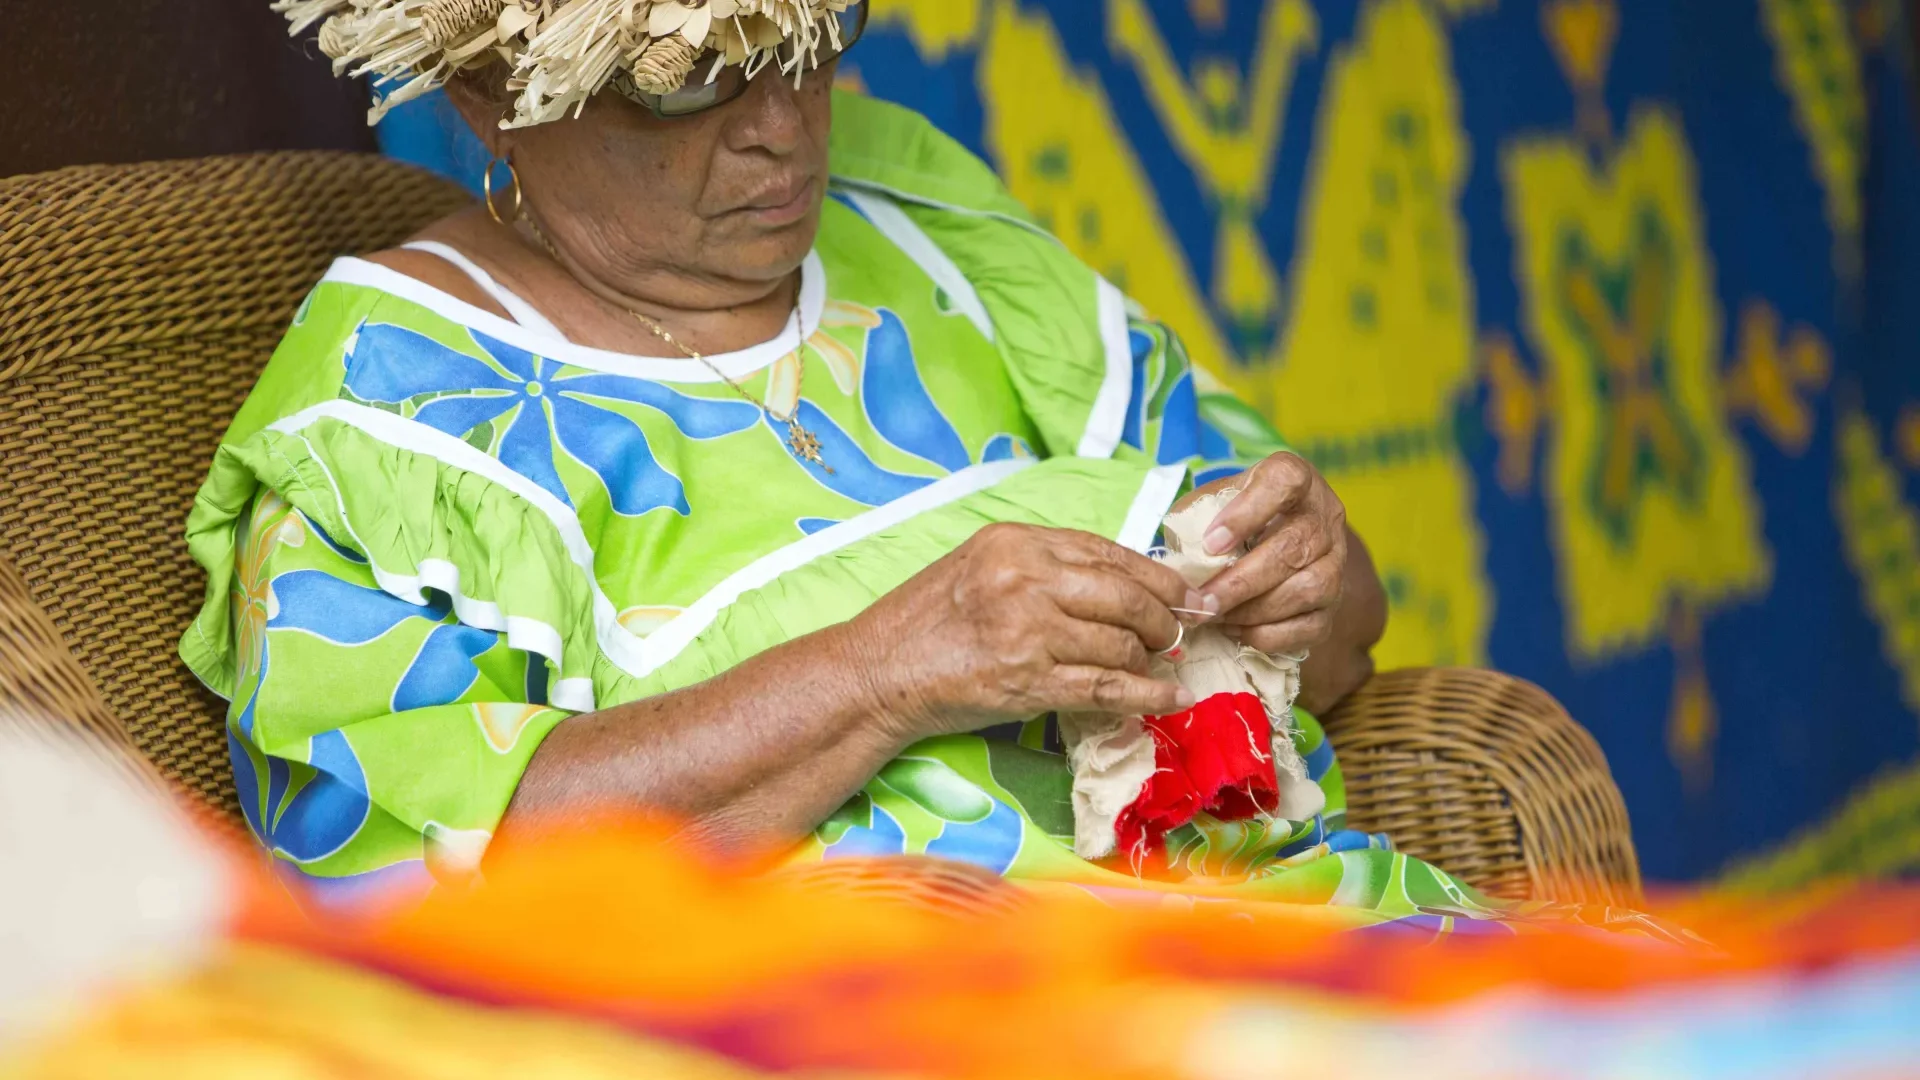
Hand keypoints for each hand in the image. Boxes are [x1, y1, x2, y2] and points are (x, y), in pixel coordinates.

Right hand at [848, 523, 1199, 741]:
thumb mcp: (981, 565)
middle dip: (1164, 619)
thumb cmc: (927, 621)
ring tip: (1161, 665)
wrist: (878, 672)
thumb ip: (1042, 565)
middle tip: (1177, 634)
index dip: (1157, 577)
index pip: (1109, 553)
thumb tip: (1118, 583)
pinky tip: (1169, 697)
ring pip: (1120, 644)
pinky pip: (1106, 687)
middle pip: (1126, 597)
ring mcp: (1029, 631)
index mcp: (1017, 542)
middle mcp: (1026, 579)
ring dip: (1150, 660)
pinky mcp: (1028, 681)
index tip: (1184, 594)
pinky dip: (1146, 693)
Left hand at [1183, 452, 1347, 656]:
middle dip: (1241, 581)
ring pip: (1309, 589)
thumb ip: (1196, 517)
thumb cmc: (1234, 518)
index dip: (1247, 513)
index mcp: (1295, 477)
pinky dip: (1269, 634)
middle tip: (1203, 601)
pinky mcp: (1334, 604)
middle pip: (1293, 547)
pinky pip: (1311, 625)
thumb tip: (1180, 558)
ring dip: (1255, 609)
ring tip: (1216, 616)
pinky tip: (1236, 631)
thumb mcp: (1212, 502)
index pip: (1283, 481)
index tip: (1211, 544)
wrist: (1273, 545)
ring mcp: (1336, 562)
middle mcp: (1324, 516)